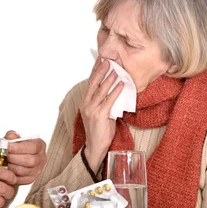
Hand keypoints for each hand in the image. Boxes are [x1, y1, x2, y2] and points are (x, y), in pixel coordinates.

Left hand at [5, 130, 46, 184]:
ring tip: (3, 162)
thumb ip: (12, 136)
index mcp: (40, 146)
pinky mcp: (30, 179)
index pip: (33, 147)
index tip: (8, 147)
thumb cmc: (17, 148)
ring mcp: (37, 170)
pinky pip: (20, 179)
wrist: (17, 158)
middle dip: (14, 158)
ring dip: (11, 166)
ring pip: (24, 171)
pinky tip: (5, 169)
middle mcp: (41, 158)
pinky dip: (11, 175)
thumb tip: (10, 138)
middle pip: (30, 161)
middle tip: (4, 155)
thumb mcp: (15, 139)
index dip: (19, 148)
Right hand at [81, 57, 124, 171]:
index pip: (90, 83)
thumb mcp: (101, 113)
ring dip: (109, 78)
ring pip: (101, 90)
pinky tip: (121, 85)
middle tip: (108, 60)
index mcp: (85, 102)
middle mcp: (87, 104)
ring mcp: (92, 109)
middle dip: (101, 70)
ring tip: (116, 69)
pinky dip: (115, 91)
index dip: (95, 70)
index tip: (100, 60)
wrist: (95, 147)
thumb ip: (105, 102)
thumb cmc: (100, 130)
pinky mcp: (100, 115)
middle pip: (93, 83)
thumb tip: (115, 90)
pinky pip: (109, 100)